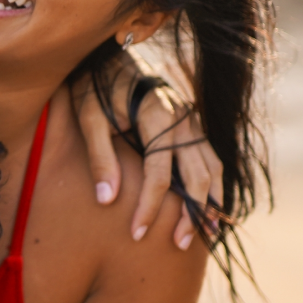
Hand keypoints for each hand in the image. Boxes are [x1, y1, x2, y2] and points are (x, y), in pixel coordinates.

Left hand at [68, 73, 220, 248]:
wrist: (109, 57)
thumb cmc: (93, 88)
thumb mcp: (88, 117)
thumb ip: (99, 156)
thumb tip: (107, 201)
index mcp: (156, 114)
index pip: (158, 172)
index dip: (149, 205)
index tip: (136, 233)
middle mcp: (182, 118)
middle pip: (195, 175)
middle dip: (189, 213)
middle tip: (178, 245)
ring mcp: (191, 122)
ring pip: (212, 168)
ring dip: (210, 203)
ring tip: (206, 235)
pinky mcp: (192, 126)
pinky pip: (210, 160)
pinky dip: (213, 186)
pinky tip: (210, 209)